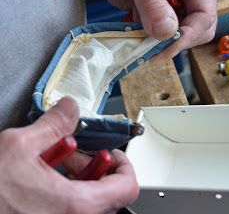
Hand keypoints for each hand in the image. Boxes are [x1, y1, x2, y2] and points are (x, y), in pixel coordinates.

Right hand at [0, 97, 138, 213]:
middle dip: (91, 166)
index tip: (109, 153)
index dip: (122, 164)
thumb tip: (69, 109)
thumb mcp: (19, 148)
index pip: (127, 187)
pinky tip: (43, 177)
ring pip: (89, 200)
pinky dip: (65, 190)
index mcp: (76, 206)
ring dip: (77, 176)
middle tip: (75, 153)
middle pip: (107, 191)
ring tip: (55, 163)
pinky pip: (71, 208)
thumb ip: (53, 125)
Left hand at [82, 0, 216, 59]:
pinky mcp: (158, 20)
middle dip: (176, 42)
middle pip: (196, 31)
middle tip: (156, 50)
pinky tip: (136, 37)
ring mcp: (173, 11)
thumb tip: (166, 32)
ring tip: (142, 43)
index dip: (189, 34)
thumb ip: (154, 5)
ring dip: (159, 44)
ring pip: (176, 37)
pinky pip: (159, 37)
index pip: (204, 16)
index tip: (169, 45)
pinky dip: (148, 41)